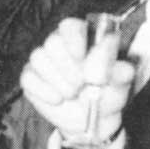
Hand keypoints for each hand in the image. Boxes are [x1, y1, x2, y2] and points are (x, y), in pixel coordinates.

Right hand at [20, 18, 133, 140]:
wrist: (93, 122)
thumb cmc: (108, 95)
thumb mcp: (120, 85)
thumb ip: (121, 73)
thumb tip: (121, 65)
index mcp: (82, 38)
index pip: (70, 26)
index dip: (73, 39)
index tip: (81, 56)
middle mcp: (59, 45)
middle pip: (52, 42)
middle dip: (66, 65)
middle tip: (81, 84)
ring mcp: (42, 61)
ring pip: (38, 58)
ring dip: (57, 80)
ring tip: (72, 94)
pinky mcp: (30, 78)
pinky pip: (27, 78)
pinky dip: (43, 90)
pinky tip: (57, 99)